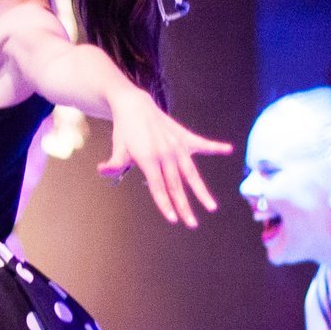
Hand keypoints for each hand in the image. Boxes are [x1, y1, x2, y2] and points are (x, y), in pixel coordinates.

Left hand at [100, 89, 228, 228]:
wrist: (134, 104)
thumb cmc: (125, 131)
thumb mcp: (118, 147)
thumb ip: (114, 162)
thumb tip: (102, 171)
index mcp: (149, 158)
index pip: (159, 187)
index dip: (165, 204)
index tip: (173, 219)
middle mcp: (166, 153)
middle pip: (176, 185)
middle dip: (184, 206)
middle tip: (192, 224)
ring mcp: (177, 144)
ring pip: (191, 172)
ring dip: (201, 190)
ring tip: (211, 206)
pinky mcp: (184, 136)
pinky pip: (202, 143)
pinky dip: (214, 146)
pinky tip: (228, 149)